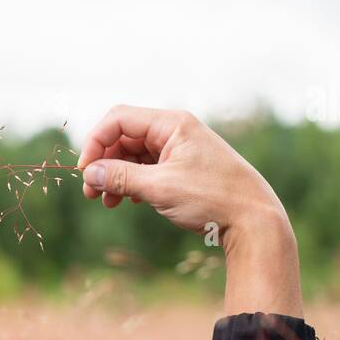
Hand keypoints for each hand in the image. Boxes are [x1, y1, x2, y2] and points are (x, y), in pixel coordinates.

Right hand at [77, 105, 302, 315]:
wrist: (254, 220)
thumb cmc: (212, 198)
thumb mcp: (160, 188)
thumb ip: (120, 177)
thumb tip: (88, 173)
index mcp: (172, 123)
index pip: (119, 120)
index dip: (96, 142)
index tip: (85, 171)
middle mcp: (175, 131)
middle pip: (124, 137)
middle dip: (103, 162)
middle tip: (90, 192)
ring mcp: (179, 149)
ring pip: (133, 155)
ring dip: (115, 175)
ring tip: (106, 202)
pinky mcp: (182, 168)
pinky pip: (146, 168)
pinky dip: (131, 182)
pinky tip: (126, 201)